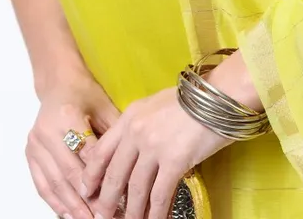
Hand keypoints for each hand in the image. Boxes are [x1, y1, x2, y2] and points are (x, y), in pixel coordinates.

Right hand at [25, 65, 119, 218]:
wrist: (58, 82)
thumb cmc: (84, 93)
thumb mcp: (105, 107)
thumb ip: (114, 137)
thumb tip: (129, 170)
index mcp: (68, 115)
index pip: (87, 155)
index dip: (102, 179)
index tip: (116, 199)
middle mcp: (47, 130)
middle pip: (69, 172)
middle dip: (86, 200)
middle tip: (102, 217)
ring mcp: (35, 143)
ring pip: (53, 182)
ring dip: (70, 206)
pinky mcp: (30, 152)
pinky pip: (41, 183)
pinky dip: (54, 201)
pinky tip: (67, 214)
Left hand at [80, 49, 261, 218]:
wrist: (217, 95)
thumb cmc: (190, 99)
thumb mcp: (155, 105)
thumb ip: (139, 125)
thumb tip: (132, 150)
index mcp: (129, 117)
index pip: (101, 150)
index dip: (91, 174)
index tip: (85, 189)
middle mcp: (136, 132)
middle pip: (114, 174)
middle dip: (106, 200)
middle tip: (101, 216)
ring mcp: (154, 147)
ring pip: (135, 189)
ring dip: (131, 212)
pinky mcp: (174, 161)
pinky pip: (160, 194)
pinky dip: (155, 213)